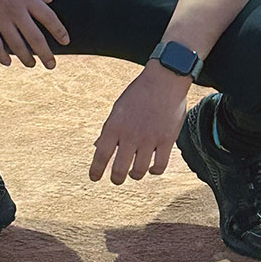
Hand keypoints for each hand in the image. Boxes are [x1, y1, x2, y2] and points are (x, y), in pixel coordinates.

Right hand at [0, 0, 68, 68]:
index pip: (49, 18)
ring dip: (26, 58)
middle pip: (35, 38)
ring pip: (16, 45)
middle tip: (51, 65)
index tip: (65, 41)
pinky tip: (7, 62)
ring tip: (31, 65)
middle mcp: (15, 10)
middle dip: (45, 54)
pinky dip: (2, 56)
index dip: (59, 31)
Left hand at [89, 63, 191, 183]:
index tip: (94, 178)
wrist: (163, 81)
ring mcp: (149, 139)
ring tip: (134, 173)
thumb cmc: (138, 94)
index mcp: (115, 126)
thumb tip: (97, 147)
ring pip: (139, 171)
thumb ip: (109, 129)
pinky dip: (155, 171)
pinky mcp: (167, 140)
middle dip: (116, 178)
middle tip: (117, 180)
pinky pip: (160, 166)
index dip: (96, 170)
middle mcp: (130, 135)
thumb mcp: (118, 109)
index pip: (101, 154)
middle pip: (119, 169)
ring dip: (135, 175)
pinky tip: (152, 168)